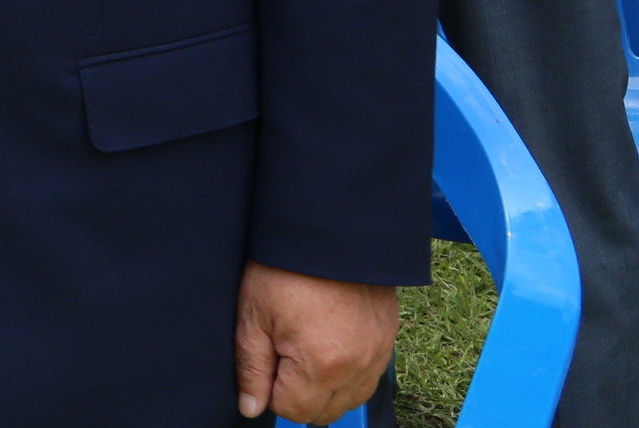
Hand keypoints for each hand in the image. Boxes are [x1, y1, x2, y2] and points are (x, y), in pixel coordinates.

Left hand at [233, 263, 394, 419]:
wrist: (329, 229)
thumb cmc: (286, 268)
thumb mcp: (254, 315)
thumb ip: (251, 368)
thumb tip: (250, 407)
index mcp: (321, 365)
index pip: (293, 410)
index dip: (270, 390)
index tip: (266, 360)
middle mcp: (357, 368)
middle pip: (324, 412)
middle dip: (298, 393)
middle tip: (283, 351)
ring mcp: (377, 356)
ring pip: (348, 399)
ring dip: (325, 387)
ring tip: (306, 345)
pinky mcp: (388, 341)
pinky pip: (367, 377)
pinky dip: (347, 371)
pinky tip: (329, 341)